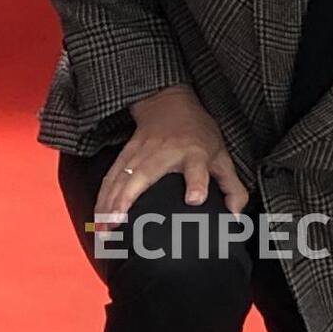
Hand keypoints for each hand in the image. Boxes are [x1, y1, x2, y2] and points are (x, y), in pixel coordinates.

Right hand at [97, 83, 246, 228]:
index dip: (197, 183)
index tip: (194, 199)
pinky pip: (111, 176)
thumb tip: (234, 217)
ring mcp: (142, 151)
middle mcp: (165, 151)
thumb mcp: (221, 156)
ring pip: (121, 177)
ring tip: (103, 229)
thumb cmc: (198, 133)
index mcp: (195, 152)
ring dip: (109, 203)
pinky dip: (102, 197)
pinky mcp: (126, 153)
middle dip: (127, 199)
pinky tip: (97, 217)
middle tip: (117, 225)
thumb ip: (232, 188)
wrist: (169, 102)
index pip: (197, 167)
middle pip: (144, 174)